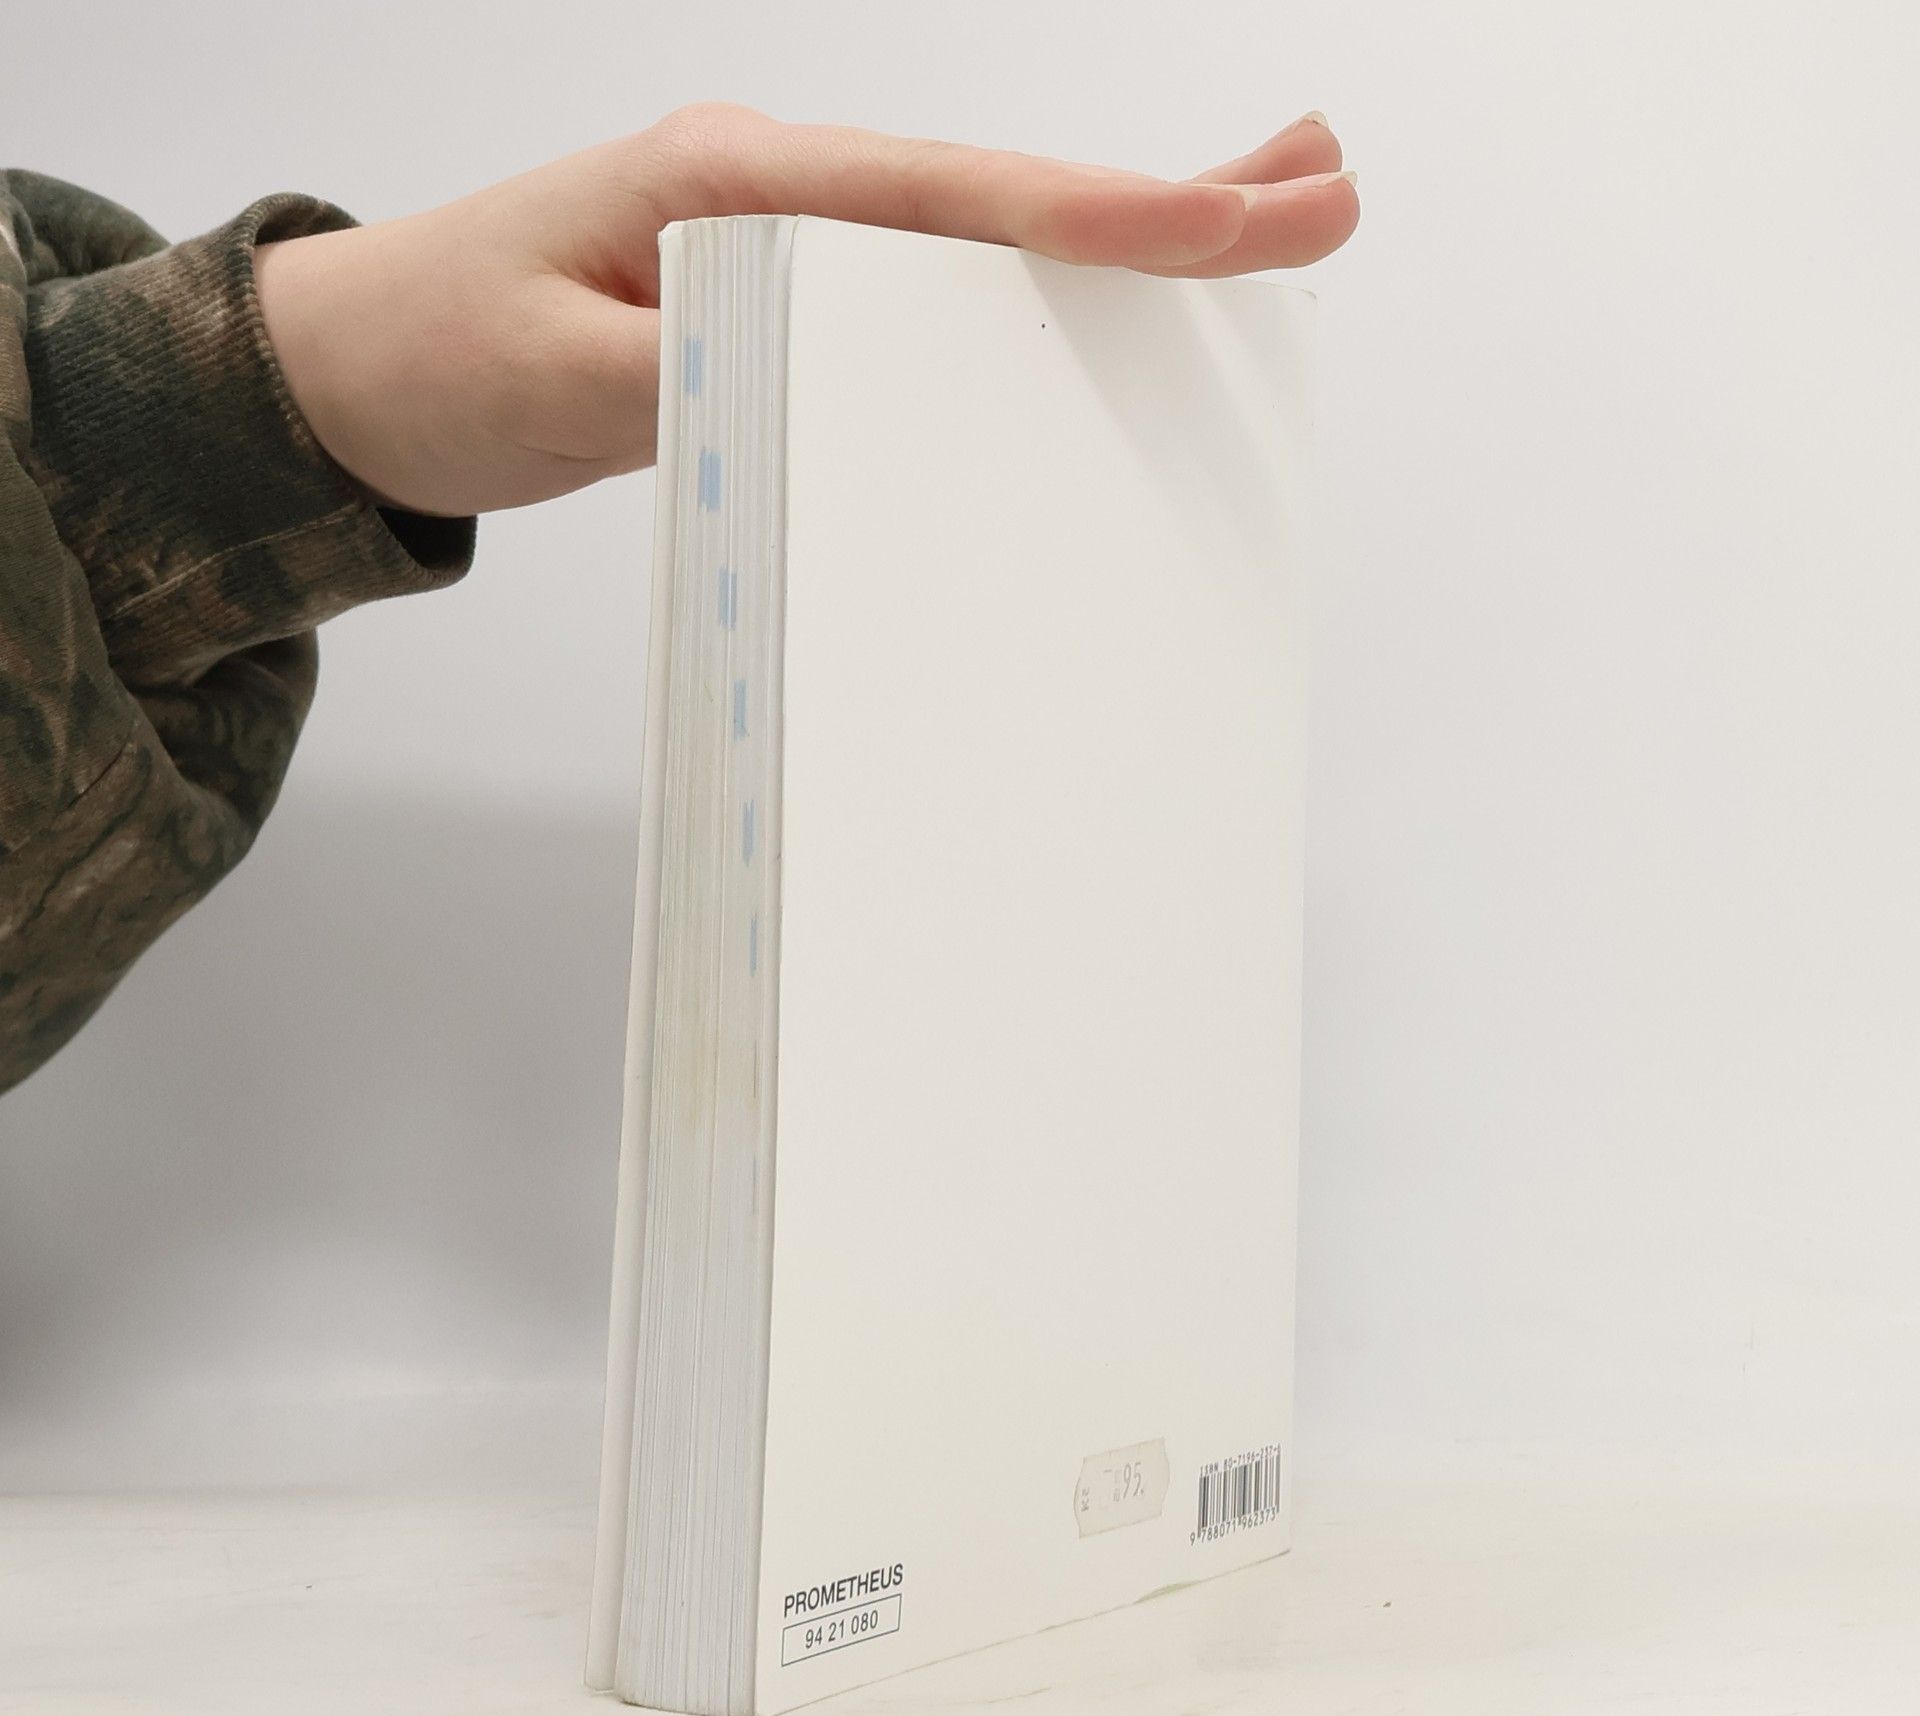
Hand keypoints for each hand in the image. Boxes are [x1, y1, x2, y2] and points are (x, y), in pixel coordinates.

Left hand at [255, 104, 1357, 517]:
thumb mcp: (563, 381)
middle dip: (1164, 201)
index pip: (951, 206)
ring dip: (1120, 233)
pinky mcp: (780, 293)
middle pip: (1001, 198)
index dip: (1101, 220)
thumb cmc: (441, 358)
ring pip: (980, 237)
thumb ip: (712, 377)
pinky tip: (1099, 300)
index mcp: (732, 185)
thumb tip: (857, 390)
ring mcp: (785, 236)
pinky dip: (1032, 290)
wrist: (353, 371)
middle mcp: (778, 189)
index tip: (1232, 225)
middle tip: (1321, 191)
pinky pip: (929, 296)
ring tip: (1259, 223)